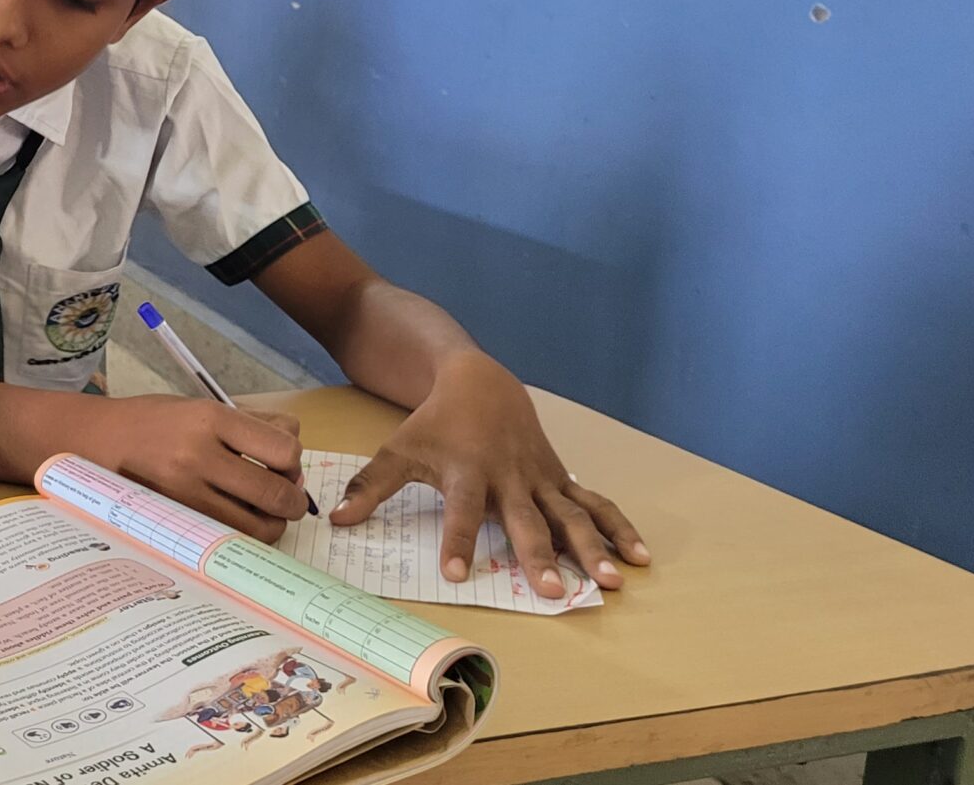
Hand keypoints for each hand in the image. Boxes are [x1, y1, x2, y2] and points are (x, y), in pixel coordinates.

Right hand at [88, 394, 309, 541]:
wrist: (96, 440)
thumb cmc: (155, 422)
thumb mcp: (203, 407)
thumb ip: (254, 424)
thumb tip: (295, 460)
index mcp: (211, 419)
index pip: (284, 450)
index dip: (294, 462)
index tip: (285, 465)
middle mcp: (198, 456)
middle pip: (276, 493)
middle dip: (294, 502)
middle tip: (288, 500)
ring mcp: (184, 493)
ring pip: (257, 527)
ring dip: (273, 525)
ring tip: (265, 514)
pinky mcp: (174, 520)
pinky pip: (227, 539)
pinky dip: (243, 535)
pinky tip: (238, 522)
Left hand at [330, 359, 648, 593]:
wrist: (480, 382)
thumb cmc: (435, 423)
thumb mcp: (398, 450)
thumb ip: (370, 486)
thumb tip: (335, 519)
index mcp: (468, 471)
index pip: (461, 510)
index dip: (457, 540)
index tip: (454, 574)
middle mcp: (509, 477)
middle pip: (526, 520)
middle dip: (537, 555)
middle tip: (551, 591)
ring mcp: (541, 478)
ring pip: (571, 515)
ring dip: (591, 548)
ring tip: (610, 581)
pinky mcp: (561, 478)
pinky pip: (595, 505)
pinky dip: (618, 528)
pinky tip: (638, 556)